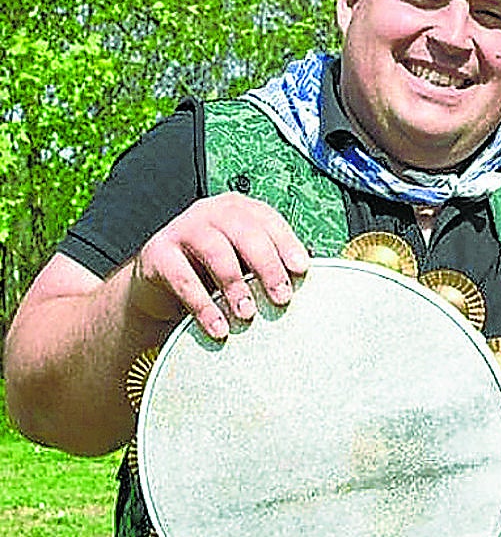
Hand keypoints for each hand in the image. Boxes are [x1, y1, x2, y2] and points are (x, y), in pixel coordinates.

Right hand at [129, 192, 310, 338]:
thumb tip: (308, 282)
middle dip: (267, 266)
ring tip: (247, 315)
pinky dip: (204, 305)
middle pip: (245, 232)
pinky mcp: (157, 253)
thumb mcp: (243, 261)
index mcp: (238, 210)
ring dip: (236, 286)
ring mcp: (182, 229)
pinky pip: (183, 278)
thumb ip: (269, 263)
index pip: (268, 220)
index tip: (302, 270)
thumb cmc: (212, 272)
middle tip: (281, 298)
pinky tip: (218, 327)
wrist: (158, 284)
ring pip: (216, 251)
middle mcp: (211, 212)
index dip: (287, 244)